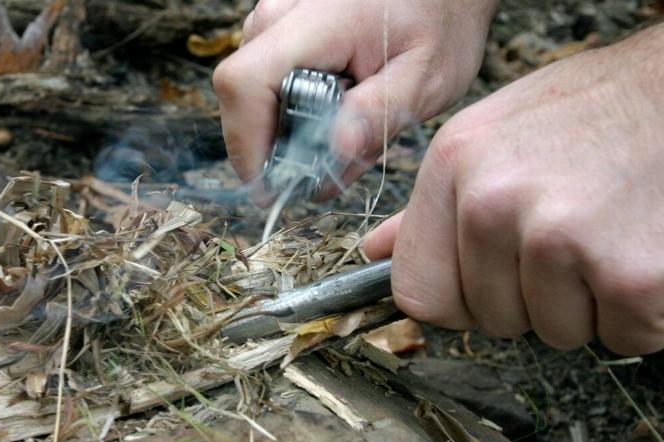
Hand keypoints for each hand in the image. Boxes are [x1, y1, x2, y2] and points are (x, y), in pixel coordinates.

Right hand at [213, 0, 497, 201]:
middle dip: (272, 146)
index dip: (245, 142)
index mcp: (318, 22)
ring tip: (338, 133)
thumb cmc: (438, 25)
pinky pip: (263, 85)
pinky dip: (290, 112)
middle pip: (241, 98)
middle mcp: (280, 14)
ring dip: (284, 130)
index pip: (245, 83)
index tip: (271, 187)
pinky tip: (332, 111)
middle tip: (321, 169)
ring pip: (250, 95)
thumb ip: (380, 112)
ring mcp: (271, 19)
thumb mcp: (427, 77)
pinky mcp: (274, 32)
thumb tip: (337, 148)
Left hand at [364, 25, 663, 354]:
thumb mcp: (493, 137)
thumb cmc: (593, 112)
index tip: (484, 283)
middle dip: (530, 295)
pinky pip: (621, 336)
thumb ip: (432, 205)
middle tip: (570, 234)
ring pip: (555, 331)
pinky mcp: (631, 276)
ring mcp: (560, 240)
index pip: (418, 292)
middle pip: (490, 318)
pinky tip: (641, 247)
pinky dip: (639, 310)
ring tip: (607, 232)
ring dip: (586, 301)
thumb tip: (378, 251)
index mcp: (454, 167)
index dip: (456, 299)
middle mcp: (495, 203)